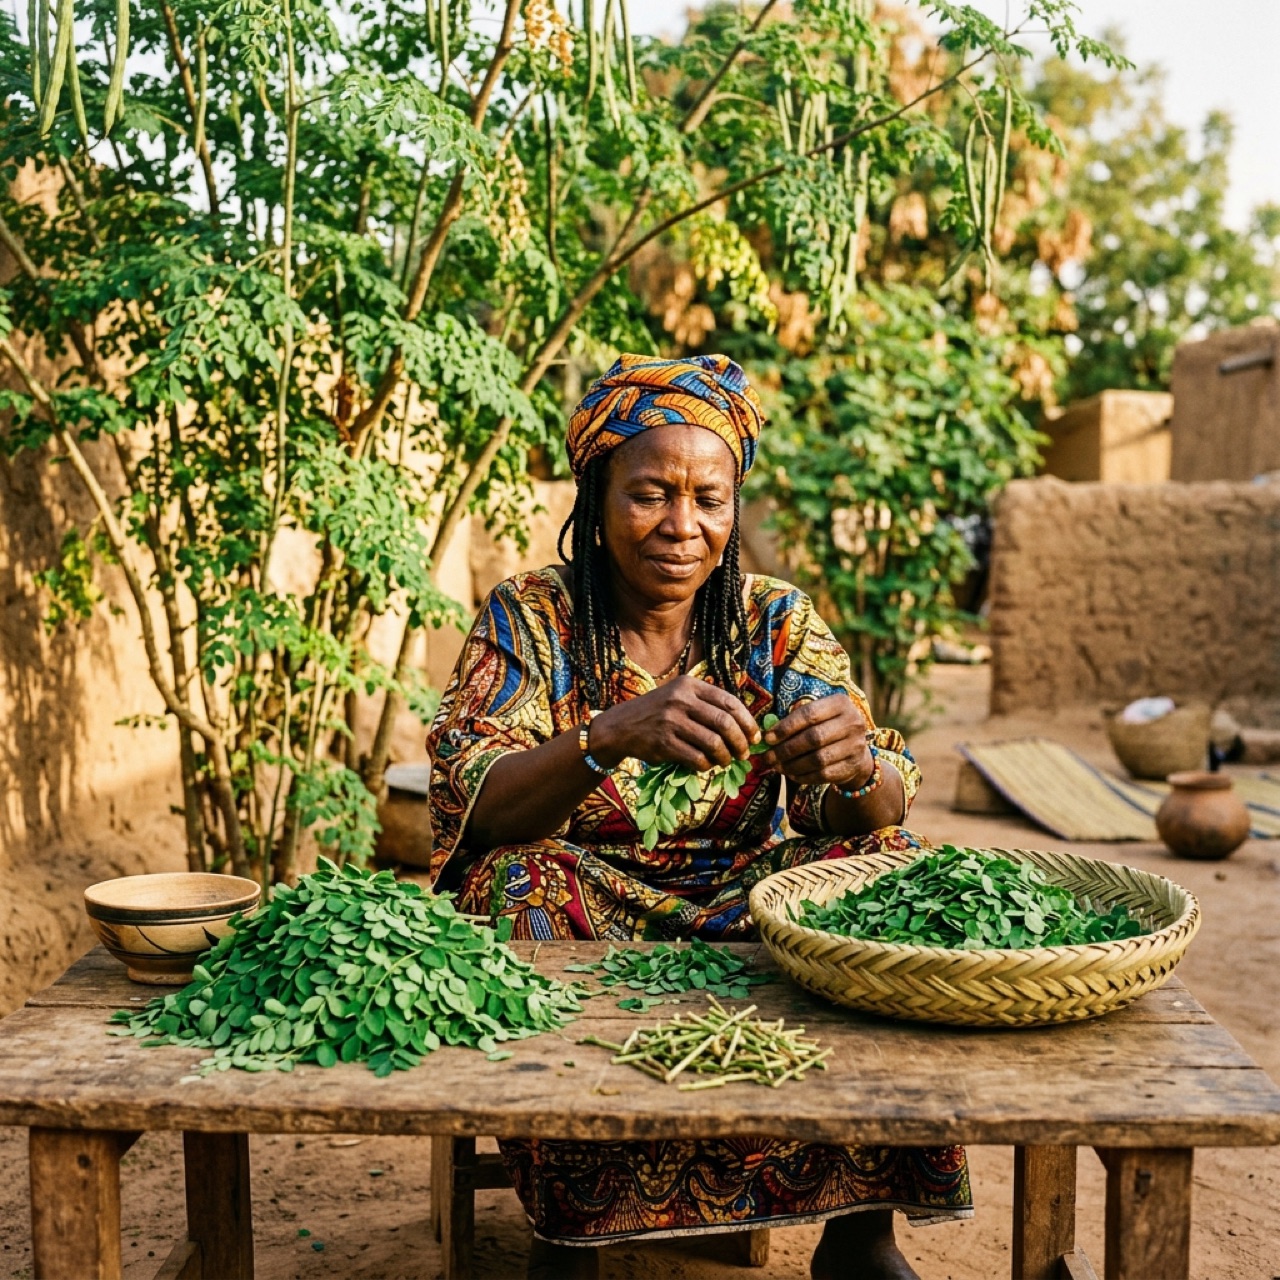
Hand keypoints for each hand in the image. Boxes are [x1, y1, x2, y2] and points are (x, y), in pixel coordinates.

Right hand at [588, 676, 759, 770]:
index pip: (729, 702)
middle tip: (744, 754)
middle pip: (725, 723)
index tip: (754, 736)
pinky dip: (707, 766)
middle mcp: (681, 700)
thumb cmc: (658, 712)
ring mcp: (671, 721)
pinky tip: (706, 765)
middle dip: (740, 742)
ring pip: (713, 743)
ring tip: (725, 761)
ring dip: (725, 757)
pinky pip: (697, 759)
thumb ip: (707, 704)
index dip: (748, 722)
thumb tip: (744, 725)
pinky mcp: (664, 743)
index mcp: (689, 685)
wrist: (621, 726)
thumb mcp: (679, 696)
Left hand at [756, 694, 874, 787]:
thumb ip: (798, 718)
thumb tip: (768, 735)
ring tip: (777, 766)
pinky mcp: (852, 766)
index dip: (786, 727)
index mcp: (840, 703)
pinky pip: (823, 775)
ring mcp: (855, 746)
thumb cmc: (828, 727)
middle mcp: (852, 723)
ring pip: (818, 759)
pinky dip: (804, 776)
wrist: (857, 750)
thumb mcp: (819, 714)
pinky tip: (791, 774)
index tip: (768, 738)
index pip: (809, 714)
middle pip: (814, 738)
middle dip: (786, 749)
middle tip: (768, 757)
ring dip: (792, 765)